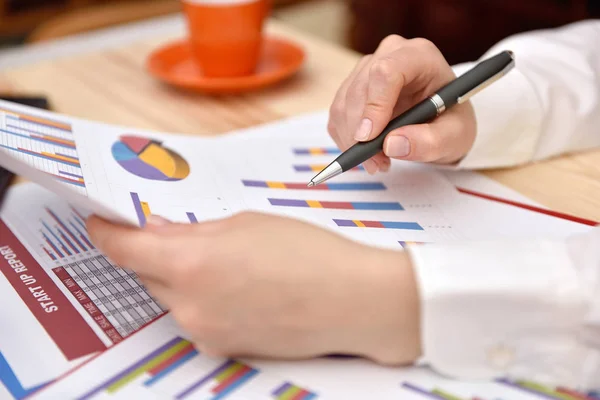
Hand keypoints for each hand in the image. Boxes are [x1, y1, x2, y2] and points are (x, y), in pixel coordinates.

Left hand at [87, 212, 420, 364]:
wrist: (352, 301)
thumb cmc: (310, 253)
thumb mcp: (247, 223)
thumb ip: (195, 231)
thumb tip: (162, 233)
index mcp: (191, 265)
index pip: (124, 249)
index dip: (107, 231)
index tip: (101, 221)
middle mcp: (189, 305)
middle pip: (147, 274)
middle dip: (156, 253)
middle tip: (182, 235)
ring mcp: (205, 331)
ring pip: (173, 297)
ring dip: (184, 277)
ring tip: (229, 262)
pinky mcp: (223, 347)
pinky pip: (197, 317)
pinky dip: (204, 298)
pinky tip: (240, 286)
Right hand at [328, 35, 476, 173]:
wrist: (443, 120)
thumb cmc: (452, 121)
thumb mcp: (455, 136)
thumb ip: (430, 141)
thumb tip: (391, 144)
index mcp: (419, 55)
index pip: (386, 72)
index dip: (374, 106)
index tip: (370, 139)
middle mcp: (389, 54)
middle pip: (359, 90)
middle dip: (361, 132)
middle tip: (377, 163)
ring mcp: (366, 69)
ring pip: (343, 104)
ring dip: (352, 140)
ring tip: (378, 162)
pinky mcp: (352, 87)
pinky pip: (337, 115)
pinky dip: (345, 139)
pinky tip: (367, 153)